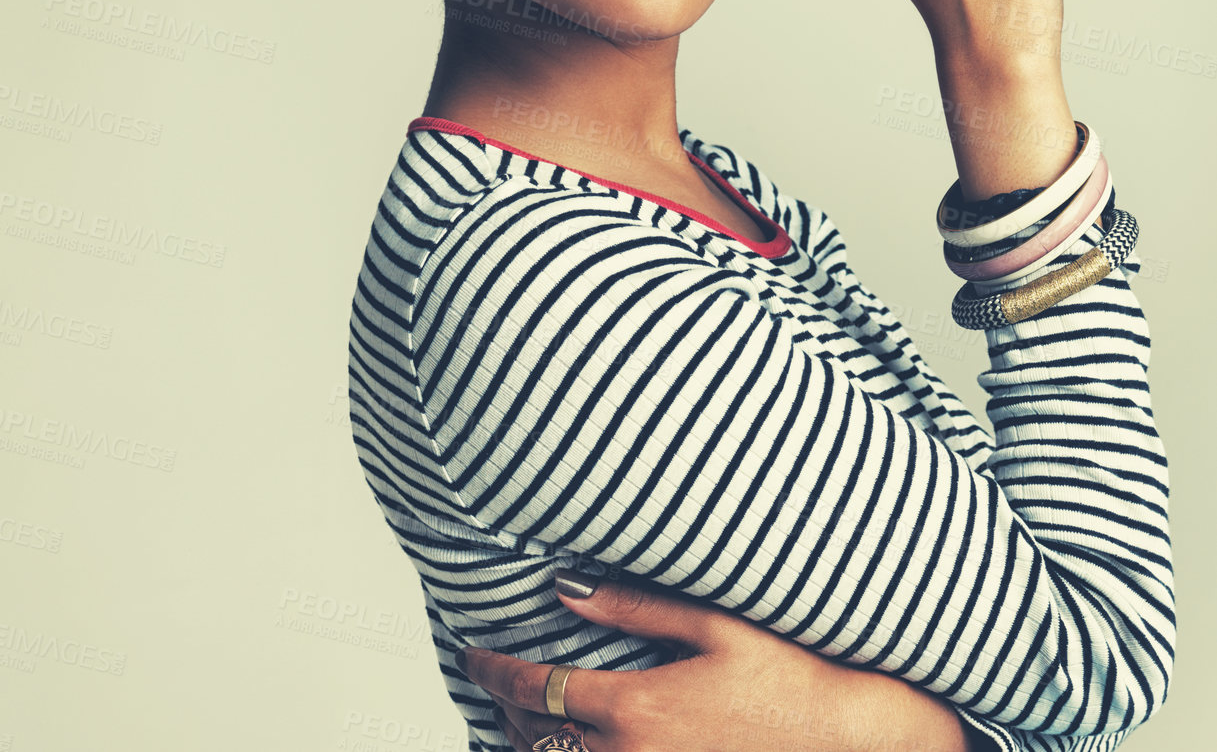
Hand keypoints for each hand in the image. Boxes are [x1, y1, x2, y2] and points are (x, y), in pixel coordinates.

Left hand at [460, 572, 970, 751]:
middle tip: (492, 682)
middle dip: (506, 710)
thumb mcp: (715, 622)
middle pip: (539, 740)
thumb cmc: (791, 674)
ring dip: (532, 744)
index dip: (495, 671)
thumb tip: (563, 590)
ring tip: (519, 719)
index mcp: (638, 707)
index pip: (538, 689)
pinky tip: (572, 744)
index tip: (472, 655)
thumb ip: (634, 605)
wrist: (853, 739)